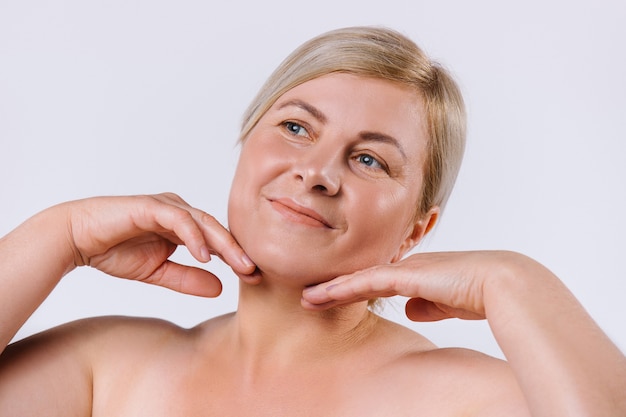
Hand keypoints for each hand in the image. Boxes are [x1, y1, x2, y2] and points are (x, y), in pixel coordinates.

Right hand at [66, 193, 257, 295]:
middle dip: (237, 251)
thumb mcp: (158, 272)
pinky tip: (206, 256)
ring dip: (223, 245)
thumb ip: (188, 279)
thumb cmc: (115, 251)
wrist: (78, 239)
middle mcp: (179, 212)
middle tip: (255, 272)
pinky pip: (180, 220)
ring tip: (239, 265)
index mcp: (183, 227)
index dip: (235, 258)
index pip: (216, 241)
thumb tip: (220, 289)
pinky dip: (195, 237)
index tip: (254, 278)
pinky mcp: (152, 205)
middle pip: (217, 230)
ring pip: (204, 222)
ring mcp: (167, 206)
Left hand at [301, 250, 532, 320]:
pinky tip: (324, 295)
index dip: (354, 289)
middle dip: (335, 287)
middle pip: (362, 277)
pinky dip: (344, 289)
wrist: (504, 283)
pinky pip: (367, 283)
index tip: (333, 298)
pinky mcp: (407, 276)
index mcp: (419, 272)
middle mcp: (408, 267)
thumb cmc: (485, 293)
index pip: (379, 281)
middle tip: (309, 297)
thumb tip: (411, 309)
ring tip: (307, 299)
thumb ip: (430, 304)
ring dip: (332, 290)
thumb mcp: (450, 303)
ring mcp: (406, 269)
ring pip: (359, 279)